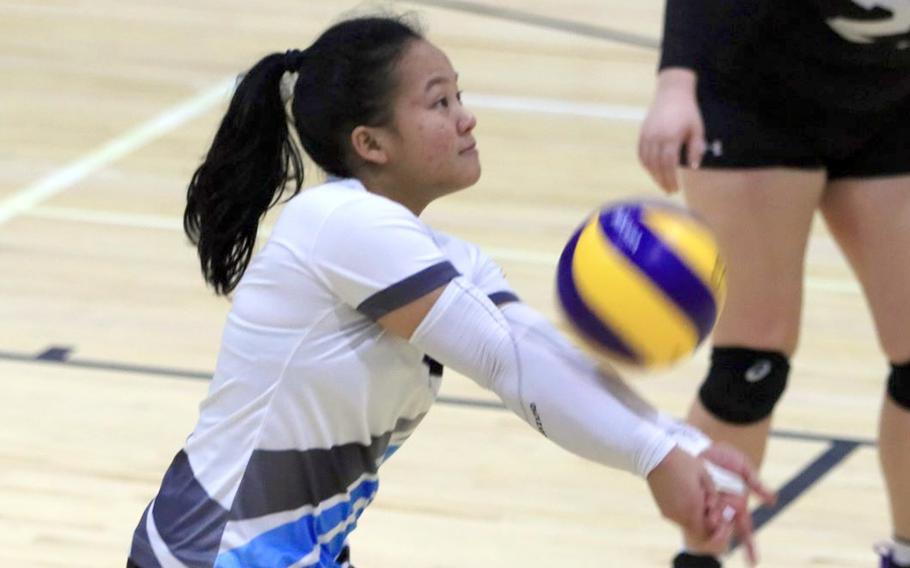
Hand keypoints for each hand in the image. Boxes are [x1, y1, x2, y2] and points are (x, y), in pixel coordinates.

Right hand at [638, 68, 704, 192]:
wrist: (672, 92)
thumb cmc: (688, 111)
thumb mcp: (697, 128)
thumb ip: (695, 148)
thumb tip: (693, 167)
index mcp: (671, 136)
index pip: (668, 164)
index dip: (671, 178)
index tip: (676, 188)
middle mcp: (656, 137)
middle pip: (656, 165)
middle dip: (662, 180)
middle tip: (669, 190)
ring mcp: (647, 135)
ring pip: (647, 161)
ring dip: (653, 175)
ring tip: (661, 183)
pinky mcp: (642, 133)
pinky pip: (641, 153)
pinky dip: (646, 165)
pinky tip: (652, 171)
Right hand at [647, 447, 728, 541]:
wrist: (655, 457)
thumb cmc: (682, 463)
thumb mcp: (704, 474)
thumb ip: (712, 493)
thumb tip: (712, 505)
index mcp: (693, 506)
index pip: (708, 528)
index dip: (714, 522)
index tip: (714, 508)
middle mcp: (680, 514)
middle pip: (697, 528)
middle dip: (704, 519)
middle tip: (705, 501)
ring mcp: (670, 513)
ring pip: (687, 523)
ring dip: (693, 516)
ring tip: (693, 496)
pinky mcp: (662, 509)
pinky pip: (677, 518)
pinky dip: (683, 512)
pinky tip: (683, 496)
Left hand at [697, 444, 776, 565]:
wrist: (699, 445)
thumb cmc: (723, 457)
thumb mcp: (743, 468)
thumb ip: (757, 484)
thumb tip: (773, 501)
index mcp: (737, 506)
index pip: (745, 531)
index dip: (749, 547)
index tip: (753, 562)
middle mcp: (723, 510)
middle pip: (726, 530)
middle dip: (722, 532)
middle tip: (719, 518)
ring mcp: (707, 506)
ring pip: (711, 525)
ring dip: (712, 525)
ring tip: (712, 513)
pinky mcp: (692, 501)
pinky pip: (694, 516)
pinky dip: (695, 519)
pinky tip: (694, 521)